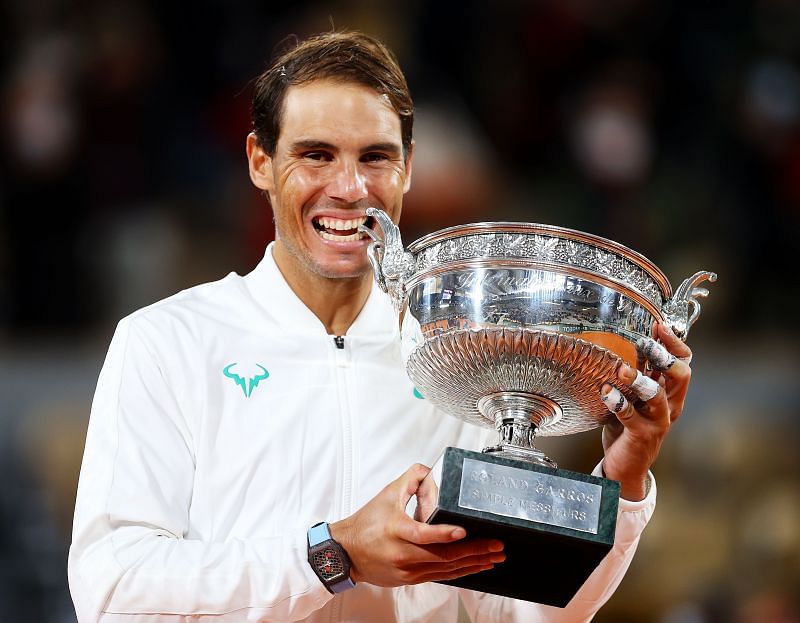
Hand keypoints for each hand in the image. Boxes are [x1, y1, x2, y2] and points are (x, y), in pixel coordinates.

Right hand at [329, 463, 504, 585]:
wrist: (346, 552)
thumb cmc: (366, 524)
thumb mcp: (387, 494)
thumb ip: (411, 478)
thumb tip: (430, 470)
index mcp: (396, 530)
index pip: (424, 534)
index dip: (445, 534)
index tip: (464, 530)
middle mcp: (403, 554)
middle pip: (443, 557)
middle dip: (474, 552)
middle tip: (496, 546)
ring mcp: (408, 570)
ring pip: (446, 570)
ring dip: (473, 564)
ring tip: (493, 557)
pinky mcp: (410, 579)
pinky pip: (440, 576)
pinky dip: (460, 572)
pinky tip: (475, 567)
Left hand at [600, 322, 691, 500]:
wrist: (626, 466)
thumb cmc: (628, 426)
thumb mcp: (634, 397)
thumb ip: (635, 374)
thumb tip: (626, 341)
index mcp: (670, 393)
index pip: (684, 363)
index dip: (675, 343)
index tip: (659, 325)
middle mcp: (669, 406)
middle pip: (681, 376)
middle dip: (664, 357)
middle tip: (646, 343)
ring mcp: (658, 421)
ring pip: (658, 397)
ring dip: (640, 380)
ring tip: (622, 369)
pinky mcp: (642, 435)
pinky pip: (631, 417)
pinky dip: (618, 403)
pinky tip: (606, 392)